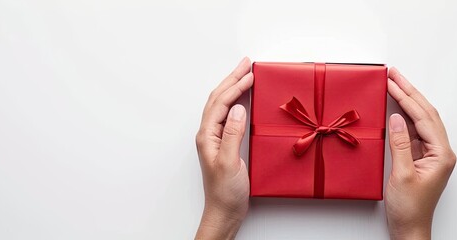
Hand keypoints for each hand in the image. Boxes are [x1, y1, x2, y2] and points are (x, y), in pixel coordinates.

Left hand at [195, 57, 252, 239]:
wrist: (225, 210)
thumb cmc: (225, 192)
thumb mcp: (230, 162)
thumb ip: (232, 134)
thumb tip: (237, 108)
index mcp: (207, 136)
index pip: (220, 102)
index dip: (235, 85)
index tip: (250, 73)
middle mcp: (209, 133)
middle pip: (219, 98)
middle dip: (232, 78)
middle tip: (246, 63)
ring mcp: (216, 138)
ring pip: (222, 104)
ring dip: (233, 86)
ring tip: (245, 73)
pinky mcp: (225, 143)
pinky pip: (229, 114)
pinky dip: (237, 101)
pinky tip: (244, 98)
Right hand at [385, 68, 456, 239]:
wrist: (409, 227)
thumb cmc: (409, 208)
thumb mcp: (402, 175)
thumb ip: (400, 145)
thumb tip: (396, 118)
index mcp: (441, 154)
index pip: (424, 117)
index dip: (407, 98)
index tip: (392, 82)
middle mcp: (440, 151)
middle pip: (425, 113)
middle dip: (409, 92)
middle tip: (393, 74)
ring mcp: (430, 153)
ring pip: (420, 120)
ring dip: (406, 101)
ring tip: (393, 84)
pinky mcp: (420, 157)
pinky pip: (412, 131)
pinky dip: (402, 117)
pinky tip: (394, 108)